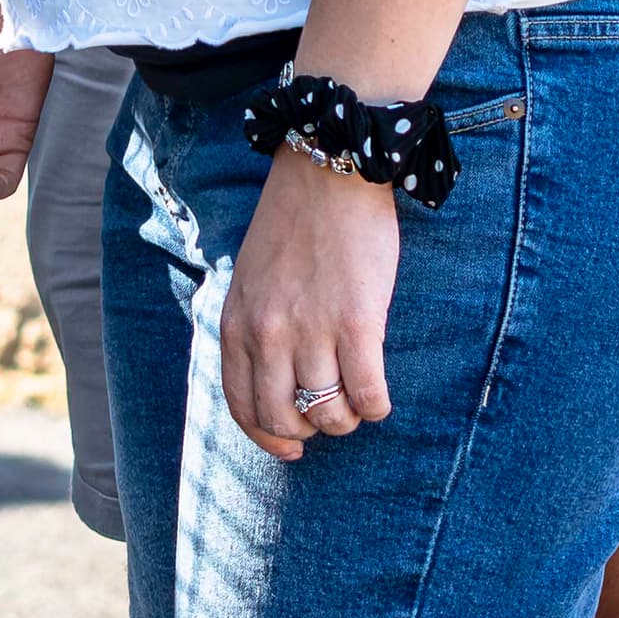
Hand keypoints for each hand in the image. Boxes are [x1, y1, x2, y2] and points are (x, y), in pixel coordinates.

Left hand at [217, 136, 401, 464]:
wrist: (330, 169)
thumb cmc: (294, 222)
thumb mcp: (251, 279)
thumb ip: (254, 328)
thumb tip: (277, 381)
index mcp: (238, 324)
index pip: (243, 407)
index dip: (268, 439)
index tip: (292, 448)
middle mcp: (268, 335)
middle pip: (284, 420)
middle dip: (310, 431)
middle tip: (330, 414)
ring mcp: (311, 331)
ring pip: (328, 415)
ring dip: (347, 420)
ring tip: (358, 402)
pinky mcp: (357, 323)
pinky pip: (368, 394)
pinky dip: (377, 406)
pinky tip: (380, 395)